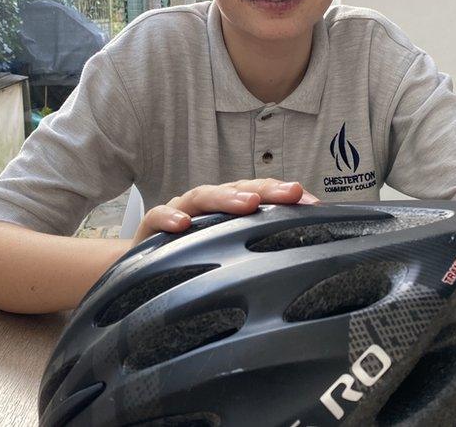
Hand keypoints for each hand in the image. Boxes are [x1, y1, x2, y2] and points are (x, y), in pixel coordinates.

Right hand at [131, 179, 319, 244]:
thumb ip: (258, 249)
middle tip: (290, 193)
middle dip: (266, 189)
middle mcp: (206, 205)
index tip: (312, 203)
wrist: (143, 266)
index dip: (284, 196)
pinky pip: (158, 216)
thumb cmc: (192, 257)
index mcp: (227, 209)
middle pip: (237, 189)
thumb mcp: (227, 252)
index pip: (260, 194)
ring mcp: (179, 210)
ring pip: (203, 196)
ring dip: (226, 198)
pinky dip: (169, 217)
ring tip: (248, 204)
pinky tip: (183, 224)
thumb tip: (302, 256)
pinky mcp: (151, 226)